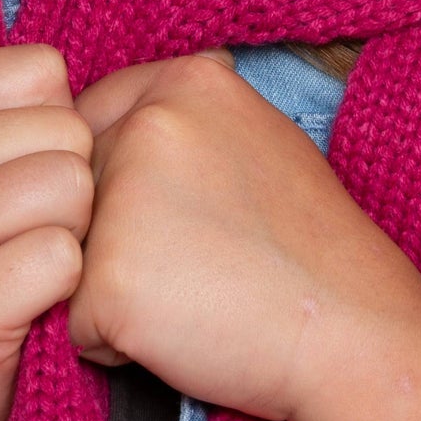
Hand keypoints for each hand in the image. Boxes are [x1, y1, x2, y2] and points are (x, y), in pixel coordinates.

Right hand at [0, 44, 93, 420]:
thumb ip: (2, 117)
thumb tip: (107, 100)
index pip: (40, 69)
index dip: (51, 123)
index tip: (16, 173)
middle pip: (66, 128)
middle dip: (67, 180)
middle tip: (23, 230)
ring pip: (74, 185)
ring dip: (71, 231)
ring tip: (24, 262)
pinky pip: (66, 257)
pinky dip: (64, 286)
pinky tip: (24, 303)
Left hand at [67, 52, 420, 420]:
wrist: (350, 329)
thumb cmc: (309, 244)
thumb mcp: (258, 135)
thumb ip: (191, 116)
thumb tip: (141, 105)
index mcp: (186, 80)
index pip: (94, 116)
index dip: (120, 177)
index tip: (176, 211)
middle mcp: (147, 123)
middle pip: (77, 183)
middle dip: (111, 228)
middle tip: (195, 257)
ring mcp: (122, 196)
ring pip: (70, 248)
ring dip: (111, 281)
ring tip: (189, 292)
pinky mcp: (107, 276)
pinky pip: (77, 318)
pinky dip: (113, 340)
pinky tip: (179, 331)